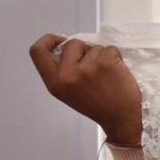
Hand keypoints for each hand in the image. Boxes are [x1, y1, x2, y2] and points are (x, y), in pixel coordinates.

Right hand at [28, 33, 143, 145]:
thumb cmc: (98, 106)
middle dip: (84, 50)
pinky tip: (117, 73)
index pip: (38, 51)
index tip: (60, 39)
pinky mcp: (105, 62)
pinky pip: (110, 49)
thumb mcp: (69, 92)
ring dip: (102, 57)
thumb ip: (63, 70)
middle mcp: (67, 75)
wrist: (120, 120)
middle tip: (94, 67)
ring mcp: (87, 68)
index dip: (48, 40)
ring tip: (107, 76)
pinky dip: (115, 57)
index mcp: (54, 83)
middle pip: (72, 44)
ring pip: (93, 47)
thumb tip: (67, 46)